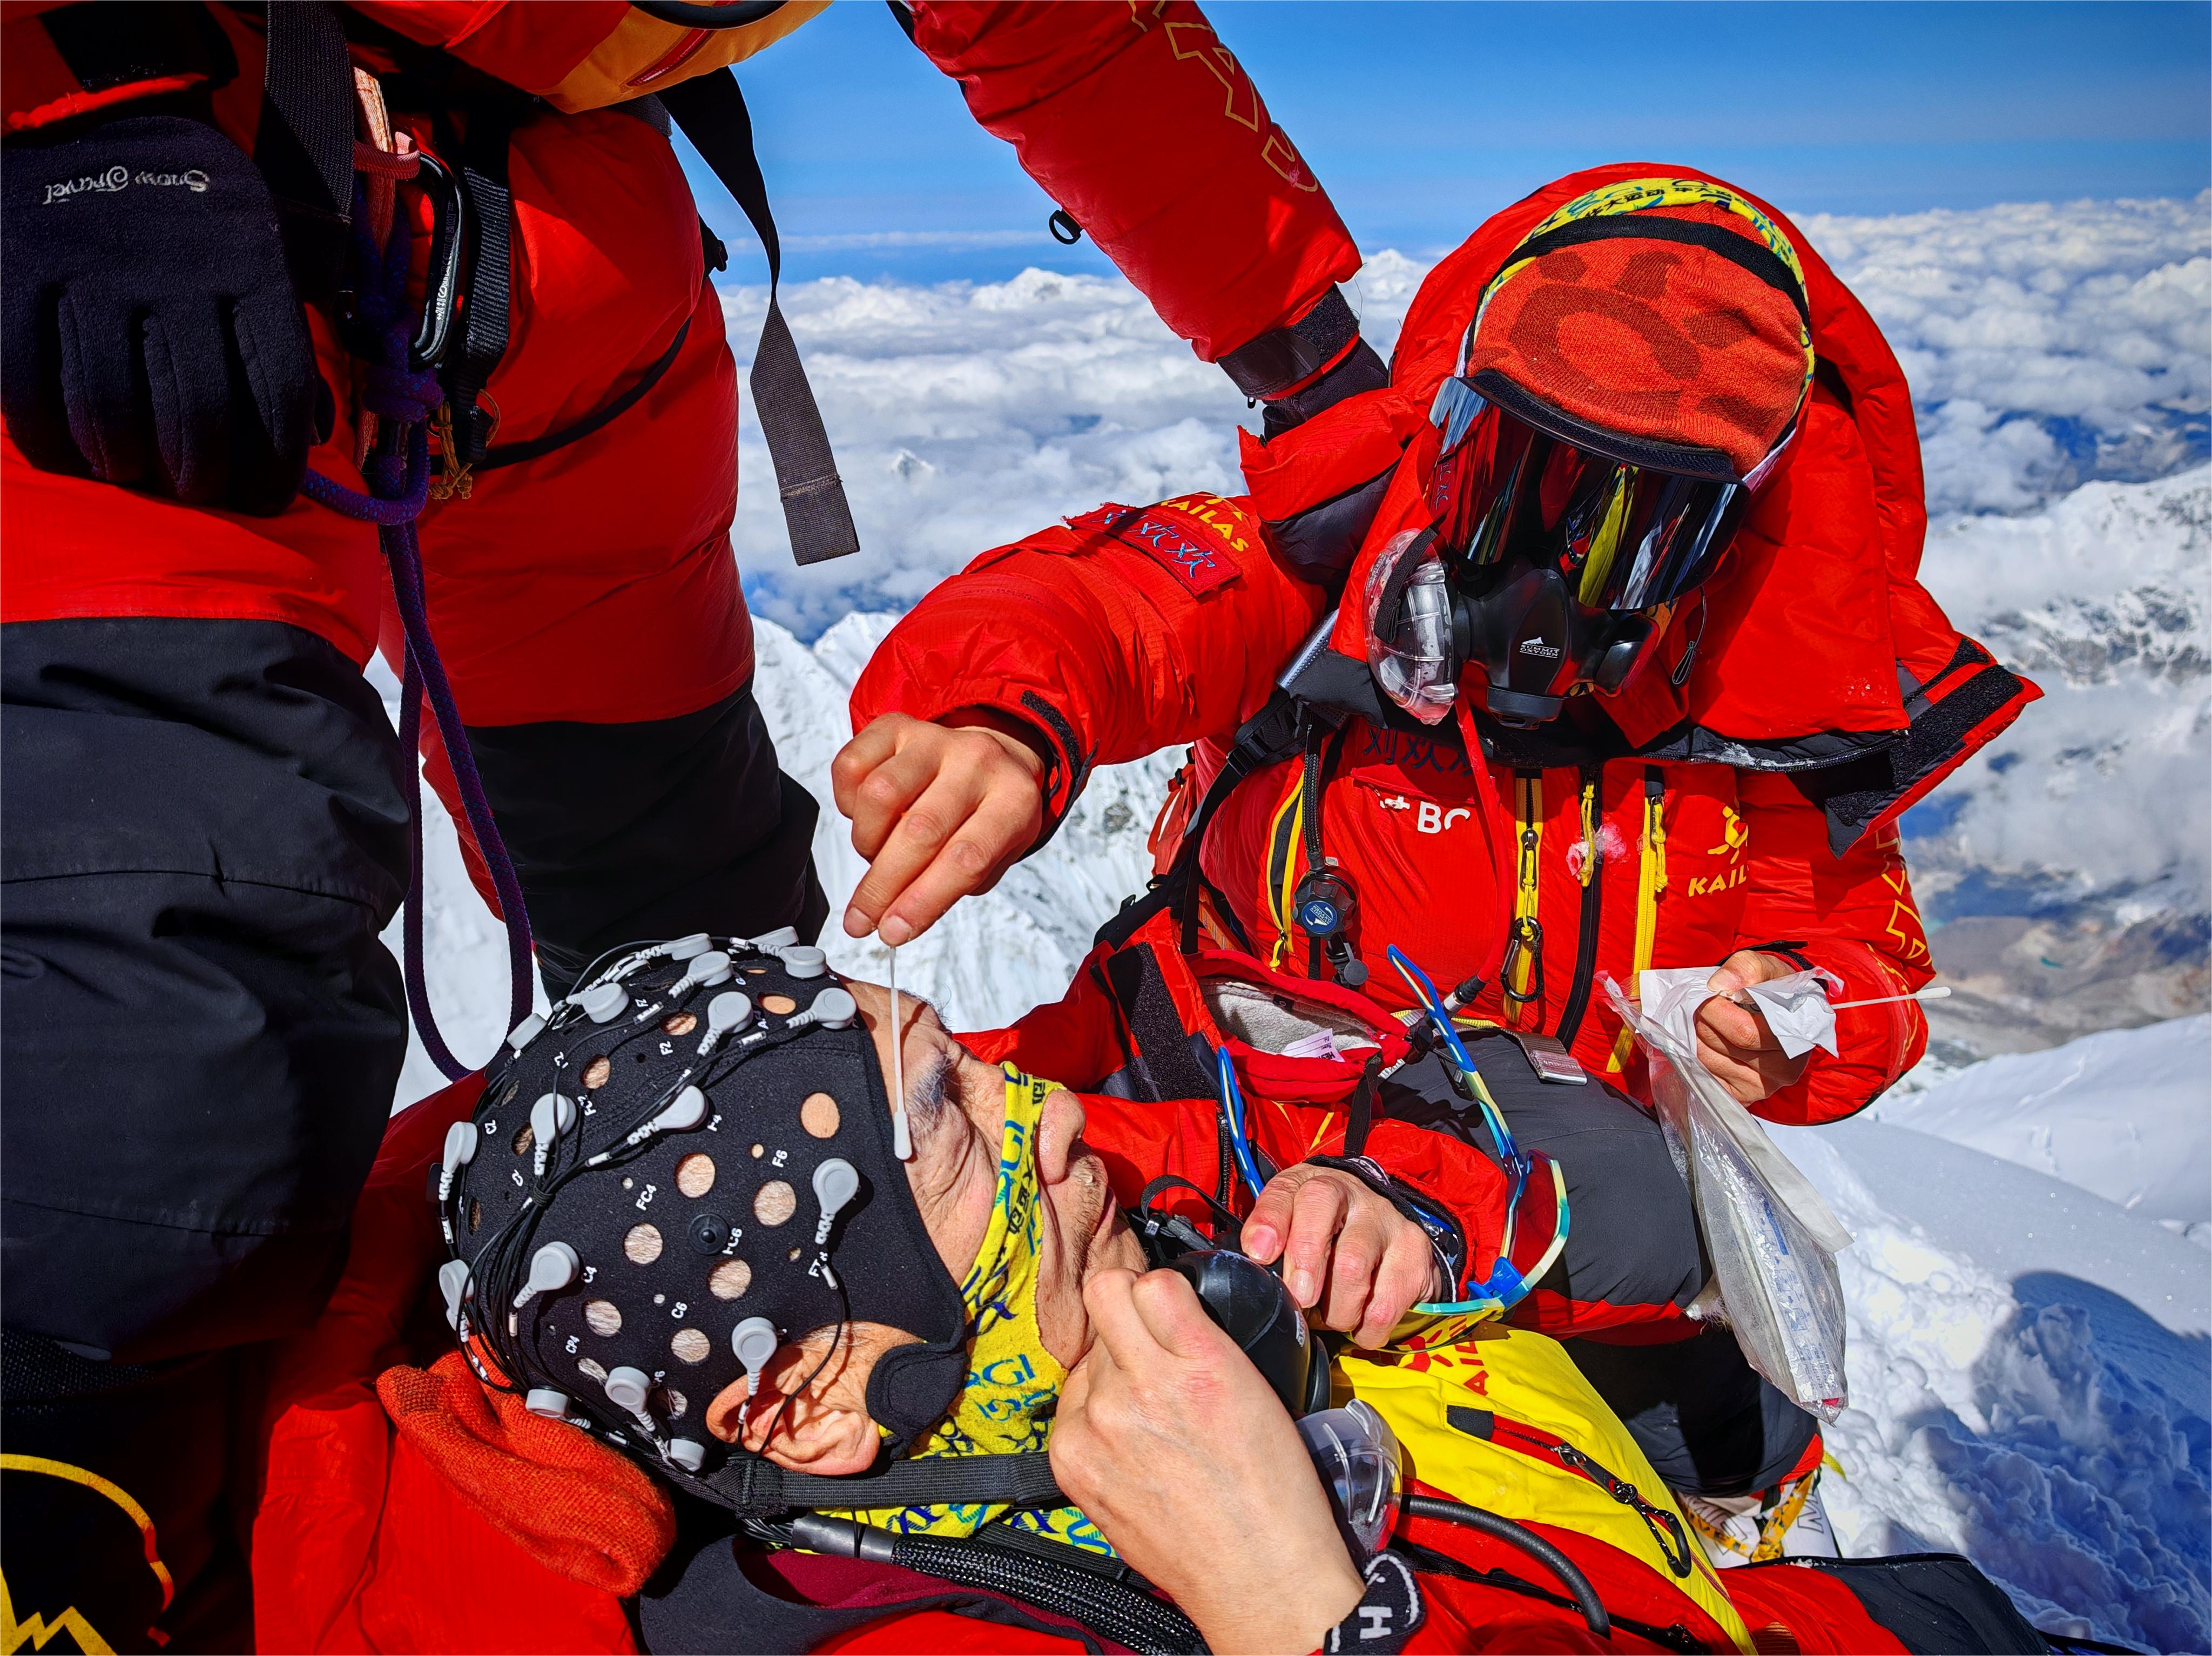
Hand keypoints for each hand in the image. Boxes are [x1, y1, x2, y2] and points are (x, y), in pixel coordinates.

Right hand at [3, 118, 317, 512]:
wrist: (109, 119)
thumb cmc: (203, 216)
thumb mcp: (266, 255)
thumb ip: (284, 339)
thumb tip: (315, 436)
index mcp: (253, 272)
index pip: (279, 394)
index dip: (274, 467)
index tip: (262, 496)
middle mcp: (178, 276)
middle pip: (196, 414)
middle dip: (200, 476)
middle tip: (194, 490)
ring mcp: (94, 274)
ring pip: (112, 409)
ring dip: (127, 464)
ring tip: (135, 473)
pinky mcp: (23, 275)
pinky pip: (28, 382)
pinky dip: (48, 437)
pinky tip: (70, 455)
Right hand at [830, 711, 1045, 944]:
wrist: (992, 756)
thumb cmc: (988, 817)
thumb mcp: (993, 857)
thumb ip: (950, 888)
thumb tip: (893, 922)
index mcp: (1013, 800)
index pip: (966, 858)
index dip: (923, 901)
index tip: (892, 933)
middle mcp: (977, 762)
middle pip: (919, 831)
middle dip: (882, 887)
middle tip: (861, 921)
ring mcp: (935, 739)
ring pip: (879, 794)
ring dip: (867, 842)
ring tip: (875, 857)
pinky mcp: (897, 726)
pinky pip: (851, 766)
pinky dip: (848, 803)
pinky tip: (867, 817)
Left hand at [1051, 1268, 1363, 1653]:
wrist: (1256, 1575)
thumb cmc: (1271, 1489)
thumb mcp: (1254, 1387)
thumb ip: (1199, 1338)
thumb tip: (1159, 1310)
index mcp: (1203, 1361)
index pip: (1151, 1280)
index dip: (1161, 1293)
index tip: (1167, 1310)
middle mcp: (1144, 1385)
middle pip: (1106, 1300)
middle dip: (1130, 1322)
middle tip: (1152, 1355)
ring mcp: (1100, 1423)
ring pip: (1087, 1355)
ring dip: (1111, 1370)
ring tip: (1146, 1412)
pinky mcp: (1071, 1460)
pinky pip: (1069, 1404)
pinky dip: (1092, 1414)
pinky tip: (1126, 1443)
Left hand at [1241, 1166, 1441, 1346]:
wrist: (1383, 1225)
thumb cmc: (1326, 1230)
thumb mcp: (1292, 1223)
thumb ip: (1270, 1239)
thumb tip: (1254, 1262)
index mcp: (1311, 1185)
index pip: (1287, 1193)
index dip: (1271, 1223)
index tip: (1260, 1254)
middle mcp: (1352, 1195)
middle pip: (1323, 1222)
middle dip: (1306, 1266)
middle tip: (1301, 1298)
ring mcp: (1387, 1221)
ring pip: (1353, 1268)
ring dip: (1335, 1309)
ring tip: (1329, 1316)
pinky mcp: (1414, 1251)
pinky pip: (1385, 1305)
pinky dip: (1366, 1328)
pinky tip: (1359, 1324)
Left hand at [1696, 950, 1814, 1104]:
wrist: (1780, 1012)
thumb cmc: (1771, 988)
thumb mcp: (1764, 968)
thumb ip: (1745, 969)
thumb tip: (1718, 985)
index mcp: (1795, 1036)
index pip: (1743, 1031)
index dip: (1716, 1010)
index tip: (1711, 995)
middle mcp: (1784, 1068)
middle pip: (1721, 1044)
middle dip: (1702, 1019)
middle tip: (1703, 1006)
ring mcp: (1764, 1086)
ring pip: (1708, 1060)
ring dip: (1697, 1036)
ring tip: (1708, 1022)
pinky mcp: (1743, 1096)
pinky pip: (1705, 1076)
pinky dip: (1697, 1056)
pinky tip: (1708, 1042)